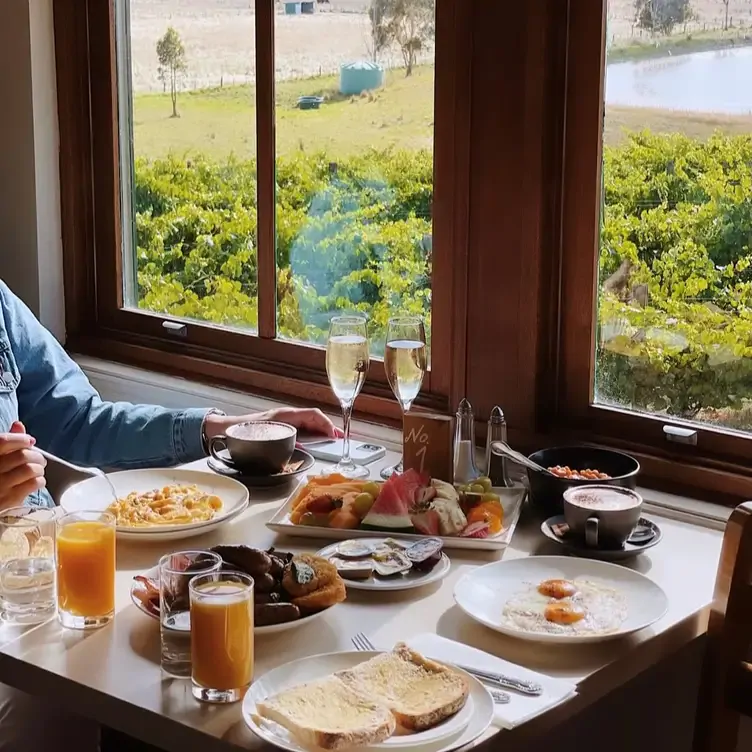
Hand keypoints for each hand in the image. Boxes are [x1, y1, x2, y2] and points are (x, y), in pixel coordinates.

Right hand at [0, 421, 46, 508]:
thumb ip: (7, 444)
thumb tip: (18, 425)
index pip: (3, 441)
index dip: (21, 439)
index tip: (30, 442)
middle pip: (22, 455)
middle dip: (37, 456)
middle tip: (40, 461)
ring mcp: (0, 486)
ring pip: (30, 469)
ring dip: (39, 469)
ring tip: (38, 471)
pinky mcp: (9, 500)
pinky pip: (33, 483)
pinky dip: (40, 481)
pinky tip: (37, 482)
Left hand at [203, 407, 340, 442]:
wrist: (224, 430)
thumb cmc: (242, 432)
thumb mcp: (266, 437)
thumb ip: (286, 440)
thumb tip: (304, 445)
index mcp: (285, 415)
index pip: (312, 414)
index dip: (326, 424)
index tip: (334, 435)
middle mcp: (287, 416)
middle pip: (313, 418)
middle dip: (328, 427)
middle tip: (340, 438)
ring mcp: (284, 421)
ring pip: (309, 422)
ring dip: (322, 430)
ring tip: (333, 440)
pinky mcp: (281, 427)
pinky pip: (302, 428)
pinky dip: (313, 433)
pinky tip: (317, 442)